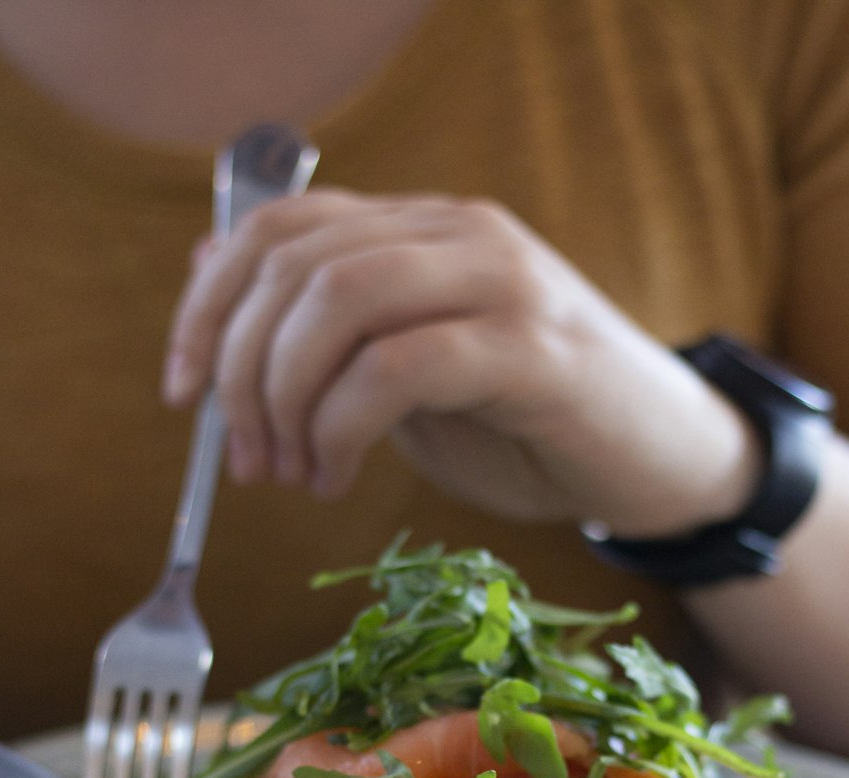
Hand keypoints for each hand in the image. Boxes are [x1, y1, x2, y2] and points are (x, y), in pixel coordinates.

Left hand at [163, 189, 756, 531]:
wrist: (667, 463)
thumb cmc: (535, 430)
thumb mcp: (411, 378)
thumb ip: (332, 335)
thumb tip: (213, 276)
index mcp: (422, 230)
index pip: (278, 228)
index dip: (207, 305)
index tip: (180, 394)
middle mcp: (458, 233)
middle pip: (295, 263)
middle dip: (240, 371)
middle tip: (245, 460)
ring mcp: (500, 282)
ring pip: (340, 300)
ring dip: (286, 399)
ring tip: (292, 475)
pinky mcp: (533, 349)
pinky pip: (401, 366)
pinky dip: (343, 428)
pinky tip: (339, 477)